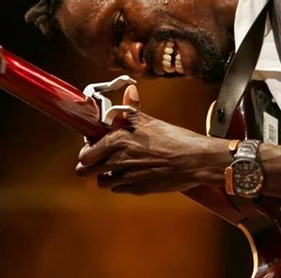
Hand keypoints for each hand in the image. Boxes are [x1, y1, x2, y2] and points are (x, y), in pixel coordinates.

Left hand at [75, 84, 230, 194]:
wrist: (195, 160)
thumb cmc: (174, 139)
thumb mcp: (150, 121)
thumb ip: (133, 109)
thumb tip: (130, 90)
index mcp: (117, 140)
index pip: (86, 152)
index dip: (87, 150)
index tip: (92, 147)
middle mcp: (118, 160)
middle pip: (86, 171)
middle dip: (89, 166)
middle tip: (97, 161)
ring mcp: (126, 177)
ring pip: (101, 182)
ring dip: (105, 176)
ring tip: (115, 168)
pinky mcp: (137, 190)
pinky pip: (118, 189)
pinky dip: (120, 184)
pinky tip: (131, 174)